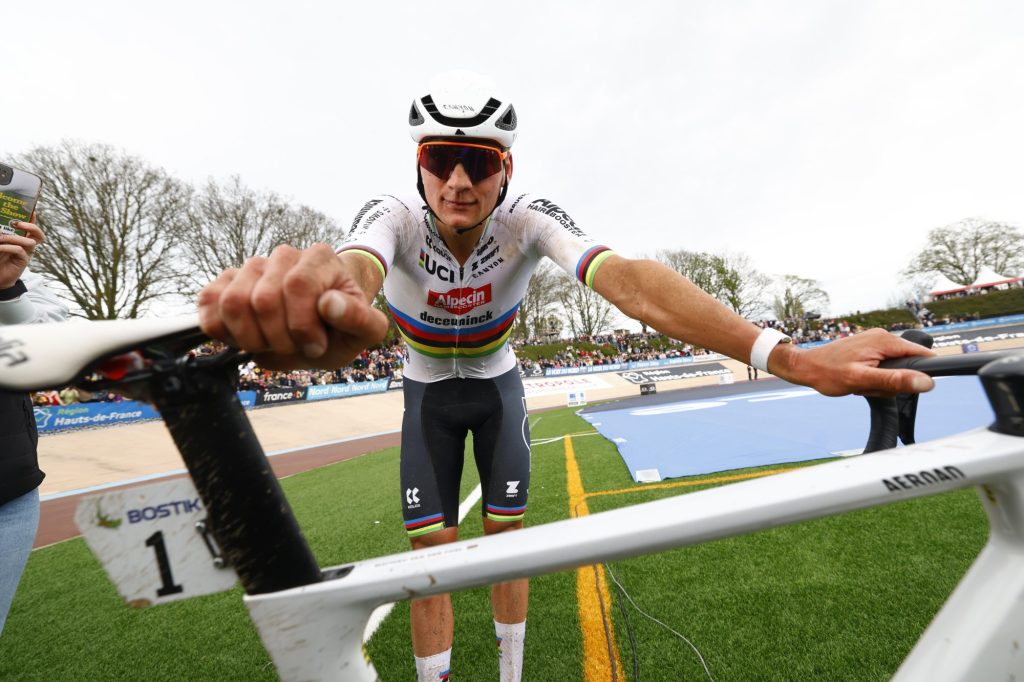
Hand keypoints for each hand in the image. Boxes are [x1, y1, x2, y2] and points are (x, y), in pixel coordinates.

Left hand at [0, 221, 42, 288]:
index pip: (31, 226)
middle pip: (38, 234)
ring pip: (30, 242)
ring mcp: (26, 254)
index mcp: (21, 238)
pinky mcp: (23, 262)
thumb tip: (0, 228)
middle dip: (30, 226)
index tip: (31, 208)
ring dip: (14, 237)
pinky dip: (8, 247)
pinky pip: (20, 251)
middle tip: (16, 223)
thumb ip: (1, 233)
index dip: (33, 217)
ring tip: (0, 238)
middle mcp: (26, 245)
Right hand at [197, 243, 388, 369]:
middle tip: (293, 347)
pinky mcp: (225, 283)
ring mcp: (252, 267)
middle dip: (278, 338)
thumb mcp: (365, 331)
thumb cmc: (341, 328)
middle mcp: (284, 256)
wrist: (320, 328)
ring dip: (250, 338)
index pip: (297, 285)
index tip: (316, 346)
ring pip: (232, 302)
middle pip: (263, 299)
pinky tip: (246, 338)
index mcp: (320, 259)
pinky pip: (208, 304)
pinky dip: (222, 331)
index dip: (302, 325)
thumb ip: (361, 319)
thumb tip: (330, 304)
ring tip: (271, 343)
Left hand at [771, 328, 934, 396]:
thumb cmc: (828, 373)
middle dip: (893, 381)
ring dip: (881, 381)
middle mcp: (882, 337)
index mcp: (885, 341)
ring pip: (895, 367)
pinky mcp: (868, 348)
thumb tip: (926, 382)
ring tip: (860, 384)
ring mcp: (875, 342)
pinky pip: (883, 366)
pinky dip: (873, 377)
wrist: (804, 367)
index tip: (900, 385)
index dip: (919, 374)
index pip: (922, 355)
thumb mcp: (862, 380)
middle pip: (908, 364)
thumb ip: (894, 381)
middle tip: (869, 386)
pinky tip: (858, 380)